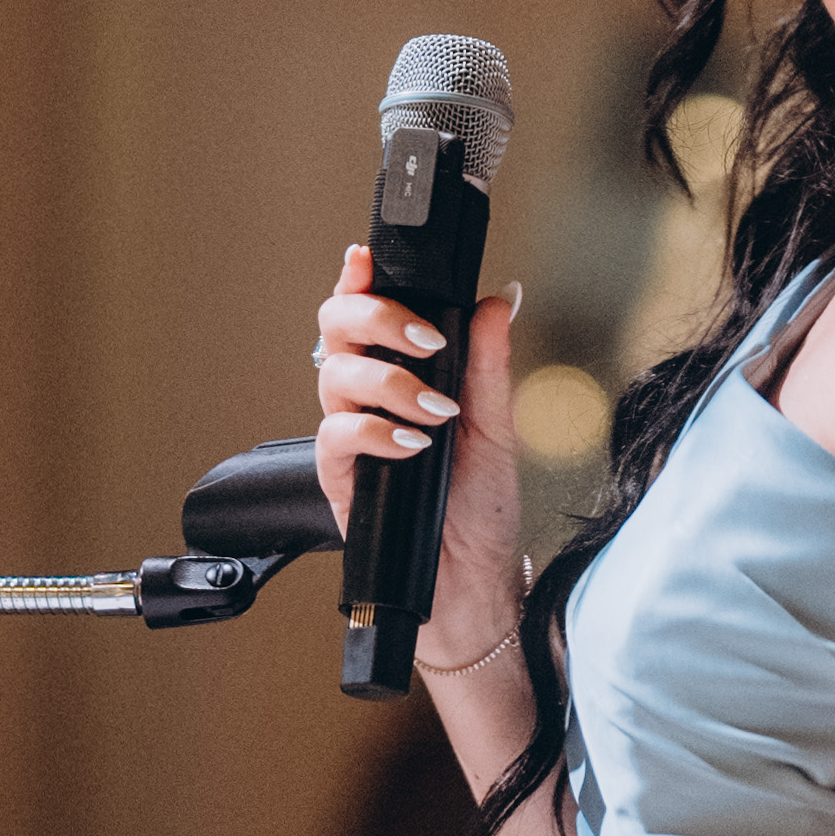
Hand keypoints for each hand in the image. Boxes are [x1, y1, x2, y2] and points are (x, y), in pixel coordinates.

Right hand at [314, 252, 526, 665]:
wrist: (473, 579)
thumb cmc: (480, 507)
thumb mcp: (497, 425)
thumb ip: (489, 360)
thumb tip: (500, 298)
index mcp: (400, 373)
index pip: (366, 312)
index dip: (359, 278)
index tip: (368, 256)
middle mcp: (367, 398)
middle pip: (337, 328)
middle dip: (376, 317)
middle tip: (424, 339)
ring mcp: (349, 436)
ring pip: (334, 375)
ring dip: (388, 381)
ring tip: (435, 408)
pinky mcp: (338, 478)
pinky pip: (336, 436)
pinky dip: (375, 432)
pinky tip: (411, 445)